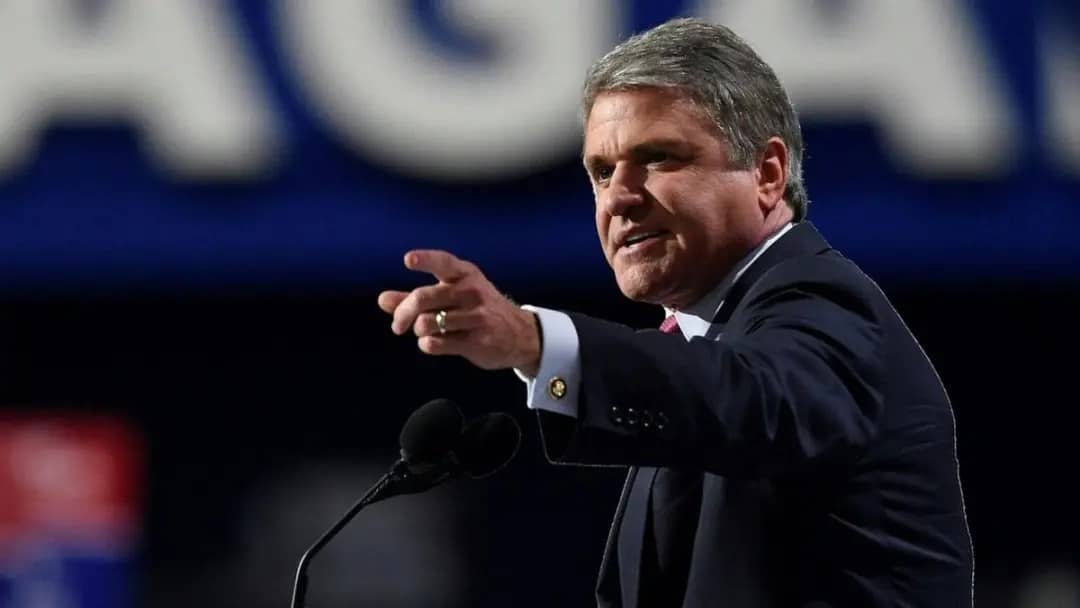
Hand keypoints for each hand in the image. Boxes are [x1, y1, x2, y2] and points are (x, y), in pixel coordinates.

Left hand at [377, 250, 540, 375]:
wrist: (520, 334)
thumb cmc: (477, 310)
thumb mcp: (451, 296)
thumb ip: (415, 298)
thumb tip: (382, 300)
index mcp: (464, 274)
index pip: (443, 262)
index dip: (425, 260)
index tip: (408, 260)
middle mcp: (471, 291)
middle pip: (423, 298)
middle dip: (402, 313)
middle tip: (397, 326)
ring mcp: (476, 316)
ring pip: (426, 324)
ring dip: (419, 331)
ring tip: (425, 331)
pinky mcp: (477, 340)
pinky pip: (436, 344)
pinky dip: (428, 345)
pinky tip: (435, 343)